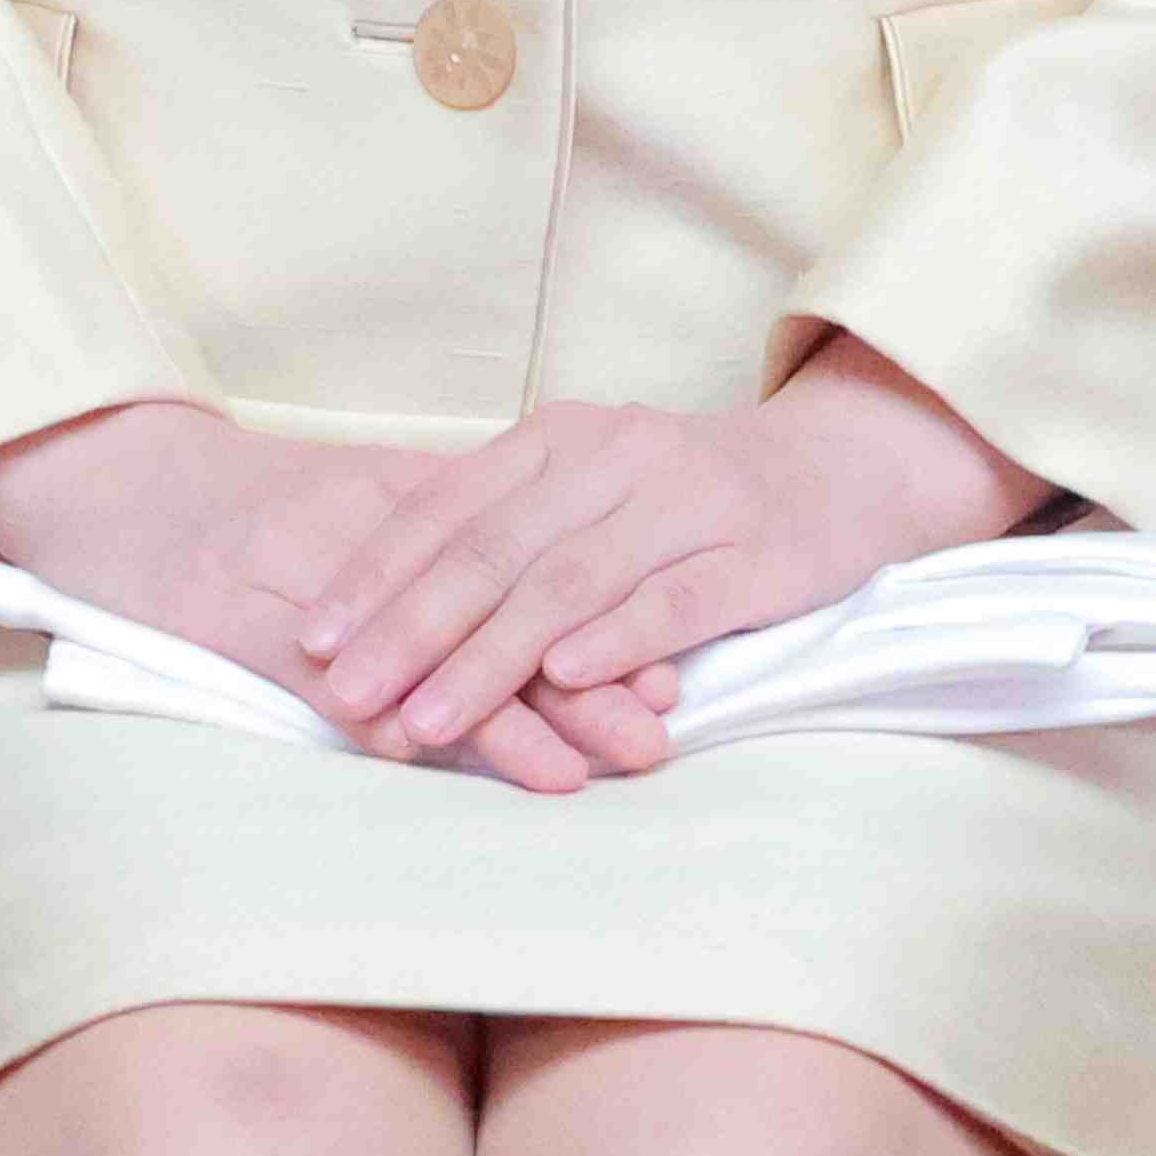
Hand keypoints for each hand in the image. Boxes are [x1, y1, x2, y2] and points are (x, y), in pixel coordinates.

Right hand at [0, 396, 669, 792]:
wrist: (101, 472)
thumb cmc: (220, 498)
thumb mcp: (337, 499)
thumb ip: (425, 532)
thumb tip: (529, 584)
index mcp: (392, 493)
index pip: (519, 562)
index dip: (595, 616)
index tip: (671, 662)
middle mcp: (362, 524)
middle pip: (494, 604)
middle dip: (582, 675)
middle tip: (661, 729)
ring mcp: (303, 572)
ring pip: (429, 644)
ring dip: (517, 711)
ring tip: (599, 761)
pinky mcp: (239, 617)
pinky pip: (331, 673)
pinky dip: (392, 714)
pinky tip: (445, 756)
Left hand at [290, 337, 1064, 761]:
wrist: (839, 468)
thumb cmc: (691, 496)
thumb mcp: (590, 489)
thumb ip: (510, 532)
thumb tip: (391, 607)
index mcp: (560, 435)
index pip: (448, 508)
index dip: (379, 574)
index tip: (316, 640)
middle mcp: (611, 454)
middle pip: (492, 548)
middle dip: (409, 628)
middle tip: (346, 695)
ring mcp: (681, 501)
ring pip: (564, 583)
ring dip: (487, 657)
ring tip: (426, 719)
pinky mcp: (748, 552)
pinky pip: (669, 600)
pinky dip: (613, 639)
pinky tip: (563, 681)